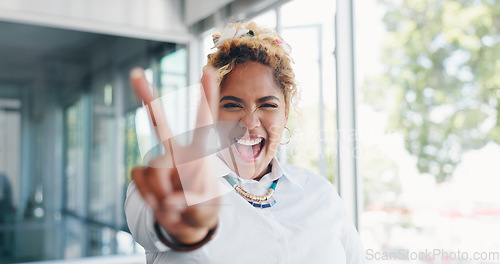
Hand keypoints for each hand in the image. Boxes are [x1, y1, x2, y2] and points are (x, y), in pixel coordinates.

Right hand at [129, 67, 219, 244]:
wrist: (186, 225)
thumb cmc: (202, 210)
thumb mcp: (205, 210)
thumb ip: (190, 204)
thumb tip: (168, 202)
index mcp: (199, 154)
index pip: (204, 121)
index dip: (206, 97)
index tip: (206, 72)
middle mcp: (176, 152)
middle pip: (159, 123)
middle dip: (147, 98)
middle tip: (135, 72)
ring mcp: (158, 161)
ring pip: (153, 169)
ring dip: (162, 192)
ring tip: (174, 203)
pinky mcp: (142, 172)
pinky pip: (138, 178)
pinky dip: (148, 195)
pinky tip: (159, 201)